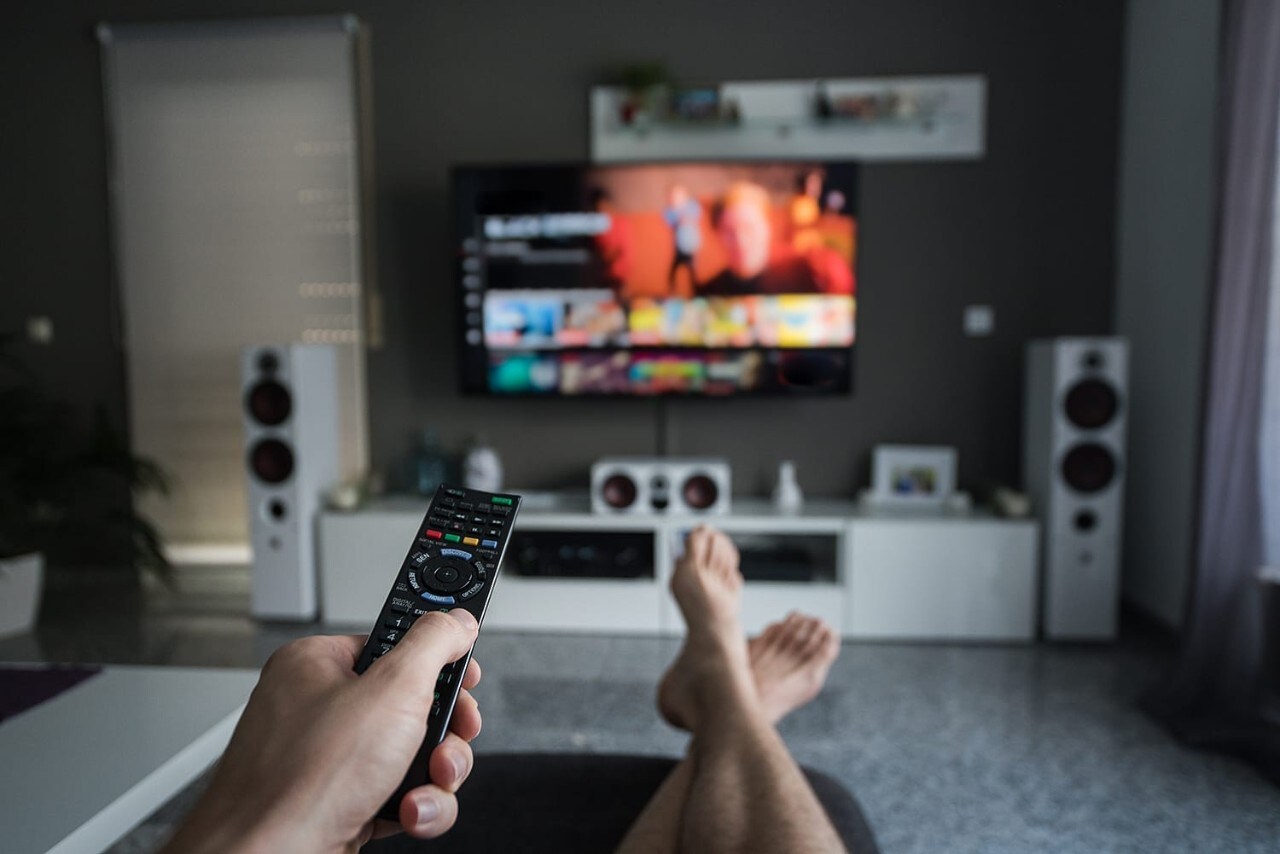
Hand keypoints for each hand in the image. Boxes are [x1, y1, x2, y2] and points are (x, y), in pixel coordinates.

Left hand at [162, 609, 482, 852]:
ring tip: (429, 782)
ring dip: (436, 773)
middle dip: (445, 730)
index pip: (394, 644)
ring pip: (412, 753)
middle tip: (453, 735)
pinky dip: (414, 804)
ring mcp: (328, 761)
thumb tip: (456, 619)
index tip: (465, 673)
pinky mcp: (340, 803)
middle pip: (414, 704)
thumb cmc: (303, 780)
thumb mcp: (392, 689)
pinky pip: (397, 792)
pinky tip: (408, 811)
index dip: (437, 660)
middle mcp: (319, 709)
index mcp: (318, 665)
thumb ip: (433, 643)